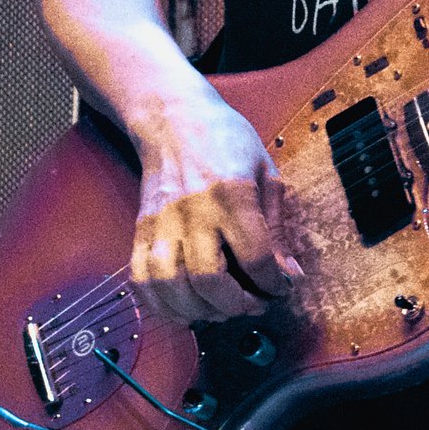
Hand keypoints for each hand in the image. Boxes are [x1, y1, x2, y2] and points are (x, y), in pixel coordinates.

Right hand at [129, 90, 304, 325]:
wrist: (173, 118)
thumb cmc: (226, 140)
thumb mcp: (266, 172)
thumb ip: (276, 226)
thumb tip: (288, 274)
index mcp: (232, 194)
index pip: (254, 256)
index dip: (272, 284)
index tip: (280, 288)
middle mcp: (194, 211)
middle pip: (209, 279)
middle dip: (236, 305)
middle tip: (252, 304)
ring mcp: (162, 223)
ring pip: (171, 285)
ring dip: (198, 310)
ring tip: (219, 309)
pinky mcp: (140, 230)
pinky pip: (141, 280)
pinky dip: (161, 304)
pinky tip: (184, 307)